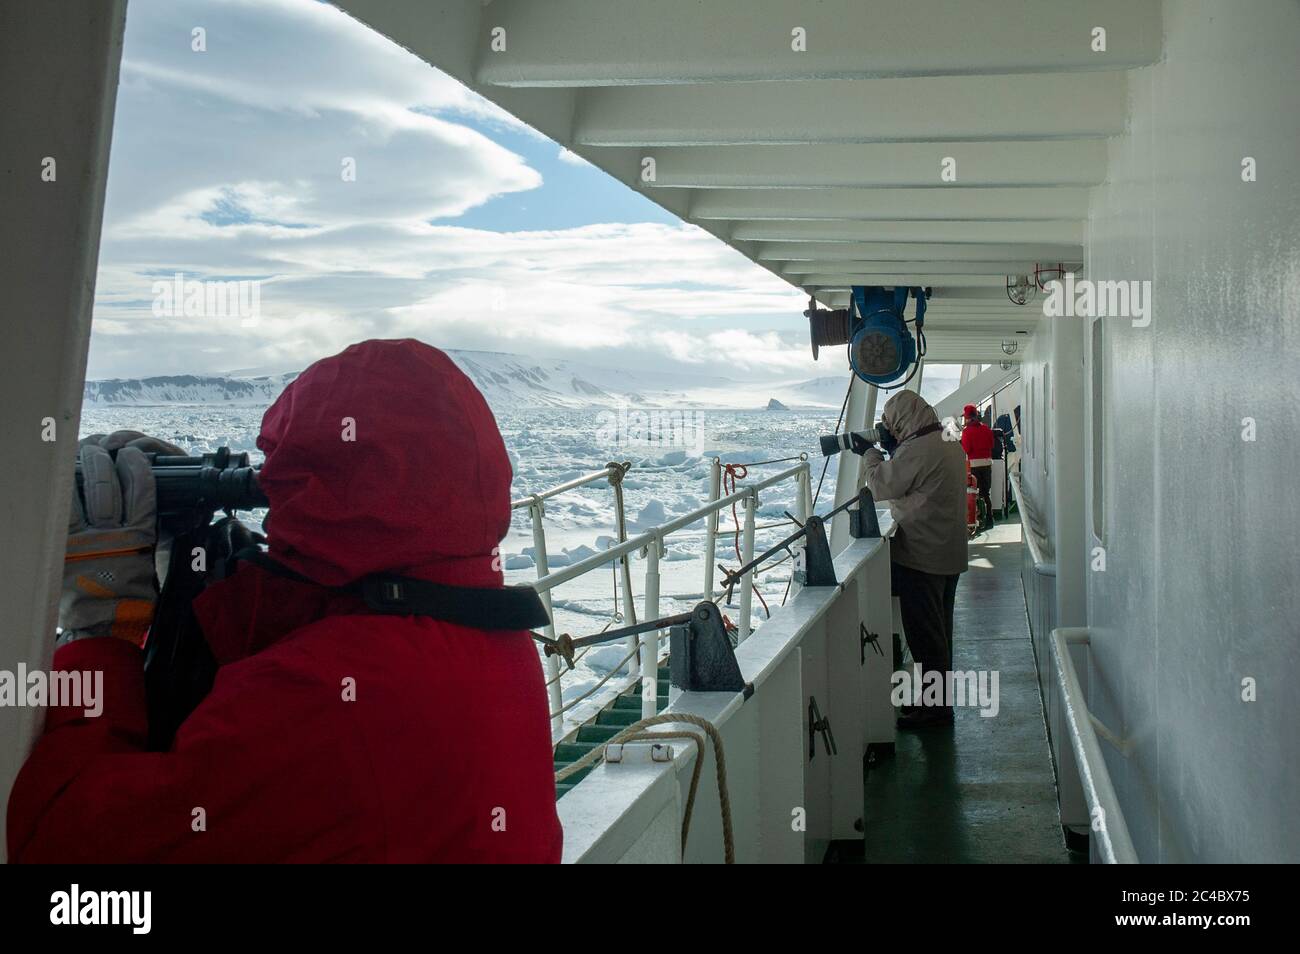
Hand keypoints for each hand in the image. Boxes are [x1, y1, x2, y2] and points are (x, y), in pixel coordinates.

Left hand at [60, 432, 182, 645]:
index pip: (142, 486)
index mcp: (140, 537)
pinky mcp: (63, 544)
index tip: (135, 454)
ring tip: (87, 452)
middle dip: (105, 457)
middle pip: (105, 479)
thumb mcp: (156, 561)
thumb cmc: (135, 594)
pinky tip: (71, 473)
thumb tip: (184, 508)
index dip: (138, 463)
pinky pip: (62, 506)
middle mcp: (111, 534)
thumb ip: (163, 531)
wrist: (105, 624)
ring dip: (83, 464)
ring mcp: (83, 538)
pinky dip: (66, 486)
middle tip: (106, 447)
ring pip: (79, 488)